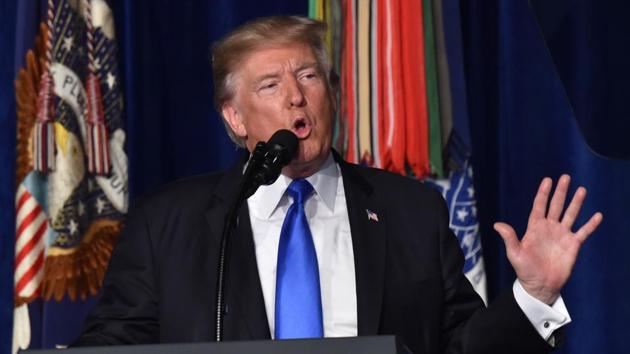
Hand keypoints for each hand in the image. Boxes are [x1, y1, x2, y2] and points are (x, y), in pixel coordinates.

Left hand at [493, 175, 602, 304]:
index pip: (539, 206)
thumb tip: (497, 224)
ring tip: (582, 190)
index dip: (543, 193)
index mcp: (535, 228)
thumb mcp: (515, 254)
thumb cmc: (525, 270)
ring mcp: (562, 235)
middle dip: (561, 192)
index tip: (548, 180)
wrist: (540, 286)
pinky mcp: (573, 245)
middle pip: (556, 206)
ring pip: (570, 215)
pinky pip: (583, 232)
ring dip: (576, 203)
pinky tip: (598, 215)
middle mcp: (549, 228)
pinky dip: (591, 224)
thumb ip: (509, 238)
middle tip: (565, 177)